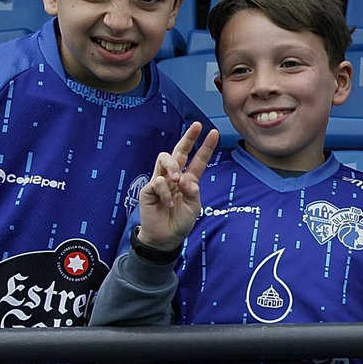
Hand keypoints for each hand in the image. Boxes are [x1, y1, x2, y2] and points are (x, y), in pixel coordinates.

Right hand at [136, 122, 219, 250]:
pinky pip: (157, 182)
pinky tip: (167, 203)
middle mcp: (174, 177)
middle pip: (179, 151)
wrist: (166, 237)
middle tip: (196, 126)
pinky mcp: (149, 189)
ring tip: (176, 180)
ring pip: (164, 159)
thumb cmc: (181, 221)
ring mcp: (161, 181)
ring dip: (172, 166)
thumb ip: (192, 191)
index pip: (198, 160)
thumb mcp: (194, 206)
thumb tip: (184, 178)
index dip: (205, 147)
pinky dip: (164, 191)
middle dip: (188, 137)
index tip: (213, 133)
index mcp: (188, 180)